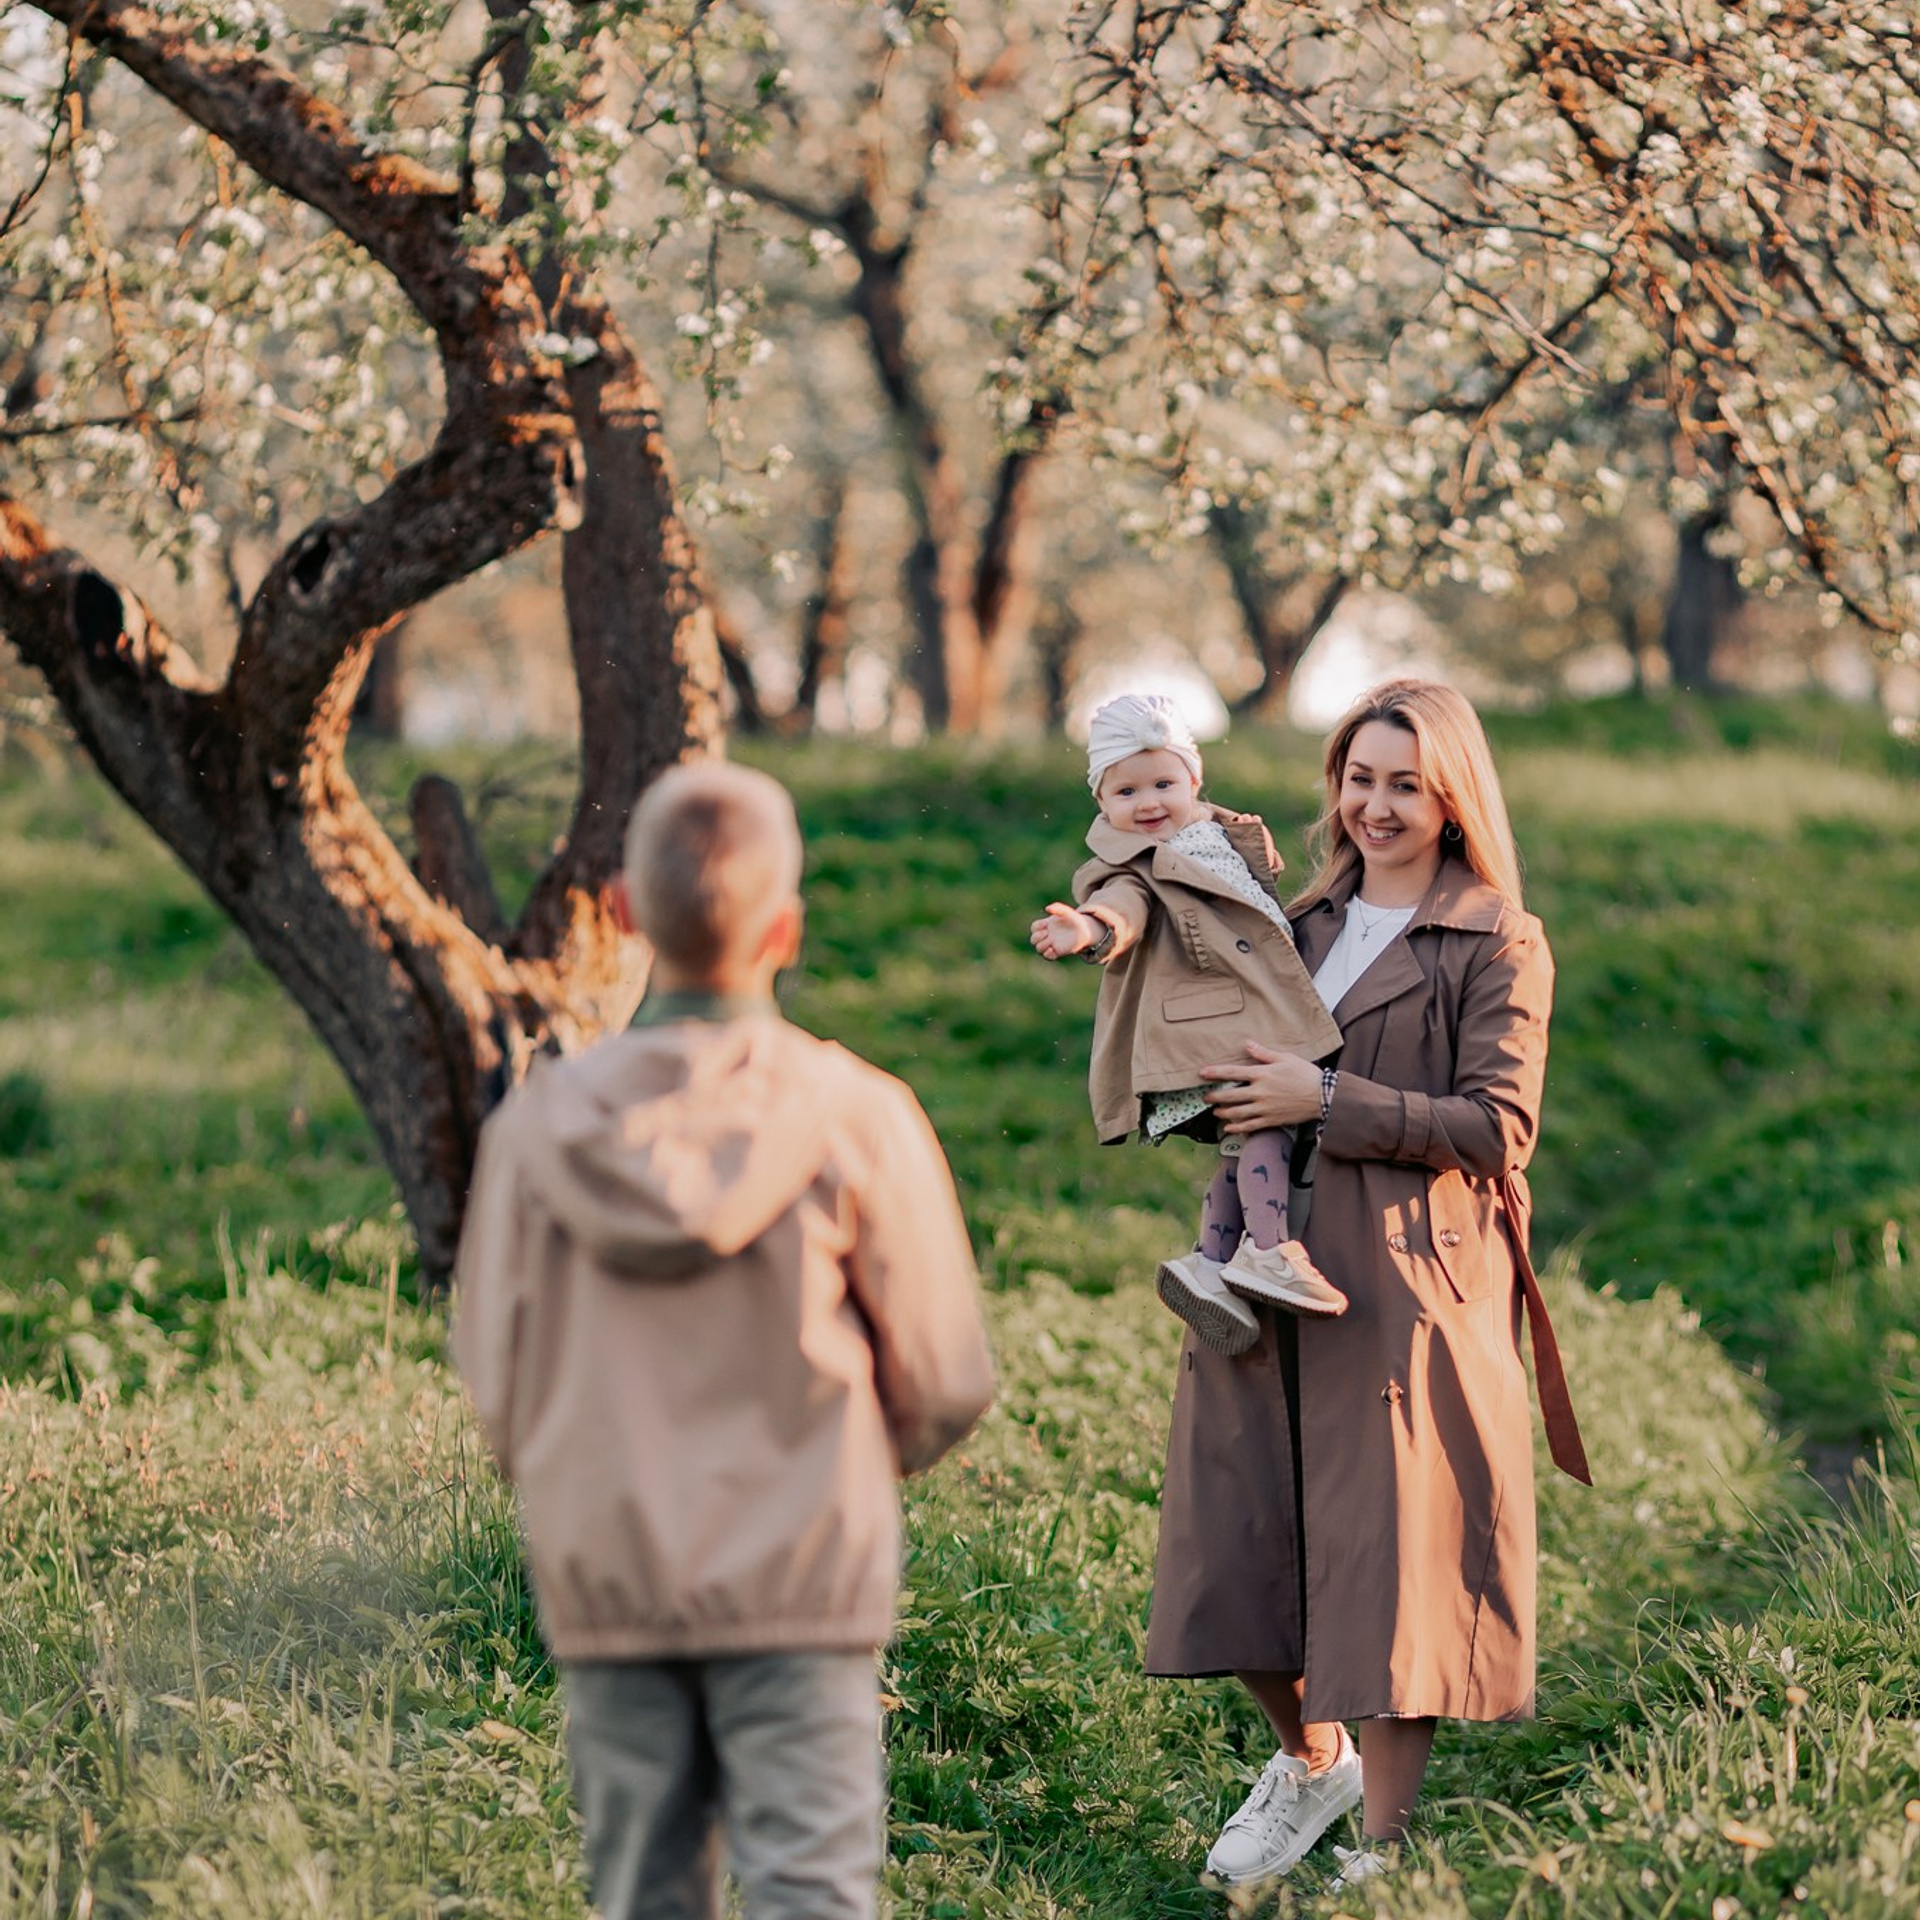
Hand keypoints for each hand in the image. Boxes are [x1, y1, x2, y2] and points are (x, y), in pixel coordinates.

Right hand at [1031, 901, 1096, 959]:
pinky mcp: (1057, 952)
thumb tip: (1047, 909)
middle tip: (1047, 933)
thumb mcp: (1066, 911)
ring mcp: (1051, 945)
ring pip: (1039, 949)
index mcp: (1046, 926)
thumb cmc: (1074, 919)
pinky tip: (1052, 949)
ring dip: (1041, 945)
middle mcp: (1047, 936)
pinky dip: (1047, 954)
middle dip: (1037, 937)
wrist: (1084, 930)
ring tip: (1050, 941)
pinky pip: (1047, 957)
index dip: (1037, 926)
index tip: (1046, 924)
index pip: (1034, 927)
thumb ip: (1057, 907)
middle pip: (1033, 940)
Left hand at [1200, 1040, 1324, 1131]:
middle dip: (1214, 1096)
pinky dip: (1236, 1128)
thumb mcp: (1285, 1058)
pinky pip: (1249, 1126)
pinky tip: (1228, 1128)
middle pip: (1230, 1095)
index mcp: (1262, 1074)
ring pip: (1236, 1112)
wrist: (1323, 1097)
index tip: (1201, 1073)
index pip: (1232, 1072)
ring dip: (1222, 1112)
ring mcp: (1264, 1108)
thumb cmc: (1305, 1075)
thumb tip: (1247, 1044)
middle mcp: (1260, 1092)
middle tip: (1205, 1097)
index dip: (1214, 1072)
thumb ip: (1264, 1053)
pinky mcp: (1271, 1120)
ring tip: (1215, 1111)